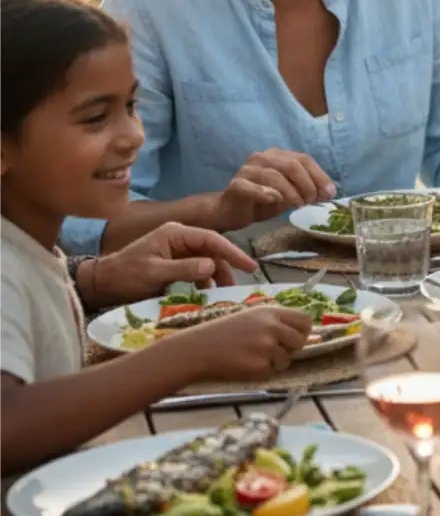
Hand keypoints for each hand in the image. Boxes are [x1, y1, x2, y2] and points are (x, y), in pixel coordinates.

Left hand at [83, 223, 256, 308]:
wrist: (101, 284)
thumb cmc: (125, 275)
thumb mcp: (154, 273)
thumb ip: (185, 268)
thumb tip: (213, 267)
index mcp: (175, 234)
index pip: (212, 239)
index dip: (232, 252)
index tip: (250, 266)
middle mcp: (179, 239)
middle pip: (212, 250)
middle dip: (226, 267)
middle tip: (236, 286)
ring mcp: (176, 251)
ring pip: (206, 261)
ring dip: (216, 276)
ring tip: (223, 293)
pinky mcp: (173, 264)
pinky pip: (196, 270)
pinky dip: (204, 281)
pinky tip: (207, 294)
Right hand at [161, 305, 312, 382]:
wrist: (197, 349)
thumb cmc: (223, 333)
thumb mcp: (250, 317)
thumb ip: (275, 322)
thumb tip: (304, 332)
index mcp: (270, 312)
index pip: (304, 320)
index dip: (303, 330)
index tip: (296, 337)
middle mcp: (272, 327)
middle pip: (300, 340)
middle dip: (291, 348)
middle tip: (274, 351)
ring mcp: (267, 346)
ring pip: (287, 359)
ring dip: (275, 362)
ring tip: (253, 357)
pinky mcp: (260, 365)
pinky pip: (272, 372)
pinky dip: (262, 372)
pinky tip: (245, 365)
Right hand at [211, 149, 336, 228]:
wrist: (232, 211)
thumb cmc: (264, 200)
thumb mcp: (291, 194)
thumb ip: (308, 190)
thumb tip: (330, 192)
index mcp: (278, 156)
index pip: (303, 159)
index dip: (319, 176)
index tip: (329, 193)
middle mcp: (262, 158)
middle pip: (291, 165)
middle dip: (307, 184)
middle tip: (311, 201)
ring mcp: (247, 170)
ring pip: (273, 175)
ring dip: (290, 191)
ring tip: (298, 204)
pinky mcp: (235, 185)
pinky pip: (250, 187)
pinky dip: (264, 193)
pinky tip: (274, 200)